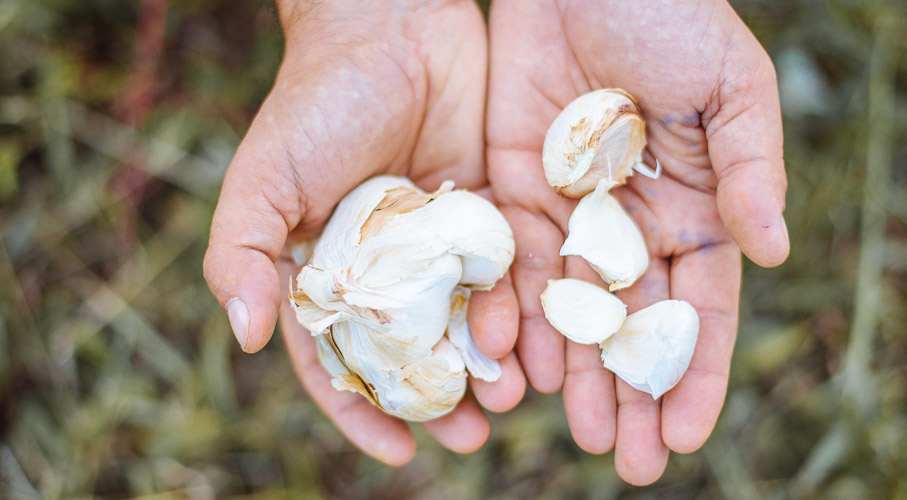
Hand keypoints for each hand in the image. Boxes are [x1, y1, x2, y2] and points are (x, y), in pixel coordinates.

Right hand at [203, 0, 524, 464]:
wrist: (392, 26)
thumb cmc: (317, 102)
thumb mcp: (264, 180)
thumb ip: (241, 255)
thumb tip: (244, 337)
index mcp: (331, 270)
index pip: (342, 357)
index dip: (364, 408)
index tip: (397, 450)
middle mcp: (389, 267)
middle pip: (415, 351)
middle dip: (440, 398)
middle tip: (469, 436)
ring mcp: (443, 243)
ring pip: (467, 320)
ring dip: (488, 364)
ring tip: (509, 400)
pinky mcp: (492, 212)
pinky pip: (508, 271)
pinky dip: (520, 310)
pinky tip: (537, 343)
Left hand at [486, 0, 788, 484]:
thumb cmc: (671, 15)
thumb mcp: (732, 85)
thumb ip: (752, 168)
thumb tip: (772, 252)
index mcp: (697, 208)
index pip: (700, 308)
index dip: (698, 372)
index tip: (690, 433)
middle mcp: (634, 225)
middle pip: (635, 326)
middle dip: (635, 394)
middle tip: (633, 464)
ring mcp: (572, 214)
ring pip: (573, 311)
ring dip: (577, 375)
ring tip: (581, 434)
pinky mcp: (513, 192)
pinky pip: (514, 268)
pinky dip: (516, 317)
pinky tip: (517, 366)